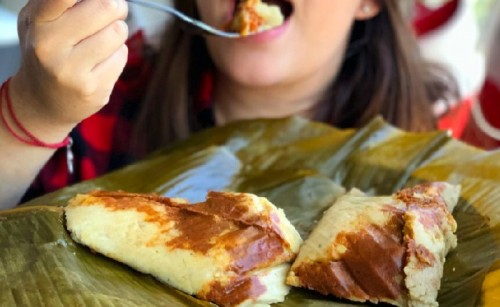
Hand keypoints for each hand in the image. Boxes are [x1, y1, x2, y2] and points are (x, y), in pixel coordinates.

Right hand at [11, 0, 128, 129]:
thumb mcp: (41, 20)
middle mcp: (50, 45)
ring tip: (102, 41)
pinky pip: (122, 55)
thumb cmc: (48, 51)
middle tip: (113, 11)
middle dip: (116, 7)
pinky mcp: (93, 89)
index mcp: (37, 21)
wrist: (42, 101)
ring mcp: (72, 70)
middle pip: (106, 7)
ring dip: (117, 32)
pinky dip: (117, 55)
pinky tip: (100, 62)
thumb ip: (63, 2)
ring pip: (118, 32)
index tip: (98, 1)